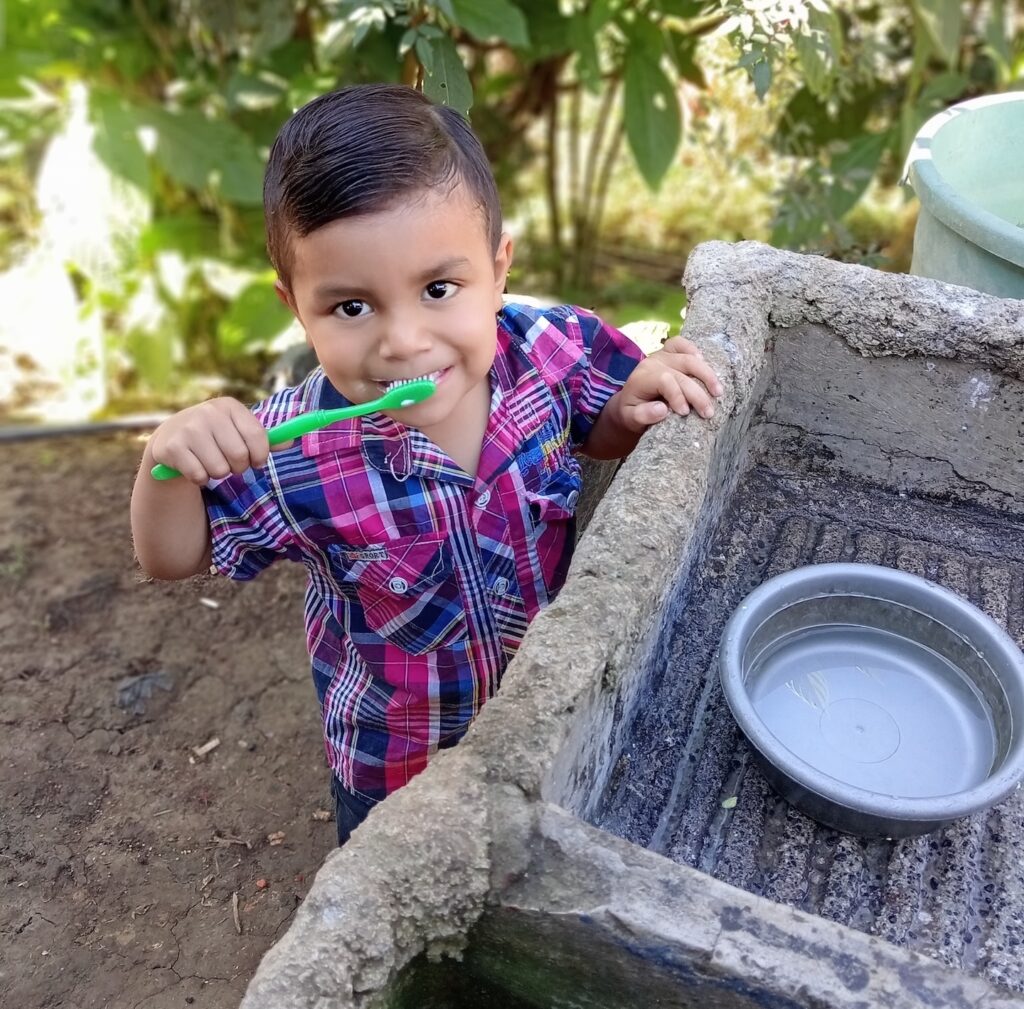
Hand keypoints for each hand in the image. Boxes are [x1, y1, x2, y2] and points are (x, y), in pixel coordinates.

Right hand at [148, 398, 272, 484]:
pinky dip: (200, 479)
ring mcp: (188, 429)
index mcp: (229, 406)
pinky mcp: (172, 447)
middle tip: (230, 463)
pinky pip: (199, 476)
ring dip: (218, 474)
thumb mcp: (238, 430)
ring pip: (219, 470)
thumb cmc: (215, 435)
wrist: (172, 436)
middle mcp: (208, 412)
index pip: (257, 436)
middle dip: (238, 467)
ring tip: (210, 462)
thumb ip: (264, 438)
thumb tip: (290, 441)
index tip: (256, 461)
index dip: (260, 455)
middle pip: (239, 456)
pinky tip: (194, 466)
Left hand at [615, 336, 722, 431]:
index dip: (678, 395)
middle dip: (697, 392)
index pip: (665, 380)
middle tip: (709, 412)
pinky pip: (681, 343)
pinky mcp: (668, 353)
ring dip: (706, 374)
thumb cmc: (632, 412)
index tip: (685, 412)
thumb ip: (642, 416)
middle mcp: (652, 363)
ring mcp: (661, 355)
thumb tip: (662, 410)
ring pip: (688, 358)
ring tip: (718, 392)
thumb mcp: (631, 419)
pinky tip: (706, 364)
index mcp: (641, 378)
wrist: (629, 402)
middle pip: (682, 370)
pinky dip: (694, 351)